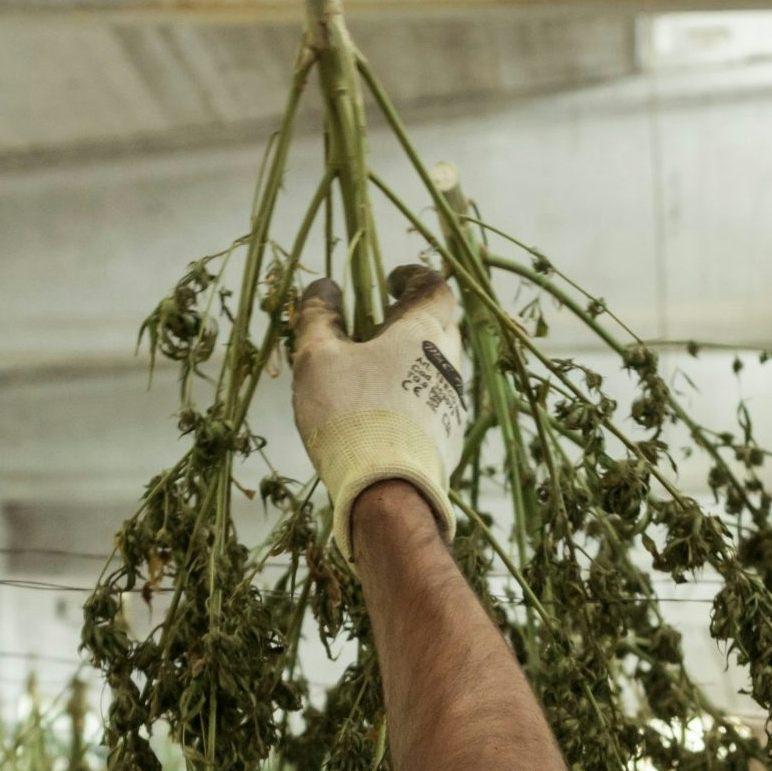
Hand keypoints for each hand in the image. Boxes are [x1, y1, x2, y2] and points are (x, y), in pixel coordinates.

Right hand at [291, 265, 469, 545]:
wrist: (388, 493)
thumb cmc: (350, 413)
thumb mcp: (318, 359)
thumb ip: (318, 317)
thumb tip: (324, 287)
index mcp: (424, 333)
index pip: (434, 287)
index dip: (413, 277)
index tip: (391, 281)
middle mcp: (448, 364)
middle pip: (442, 326)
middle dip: (413, 319)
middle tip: (379, 326)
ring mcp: (452, 403)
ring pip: (438, 368)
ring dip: (413, 362)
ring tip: (374, 374)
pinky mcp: (448, 439)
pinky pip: (434, 404)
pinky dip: (413, 397)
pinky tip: (383, 415)